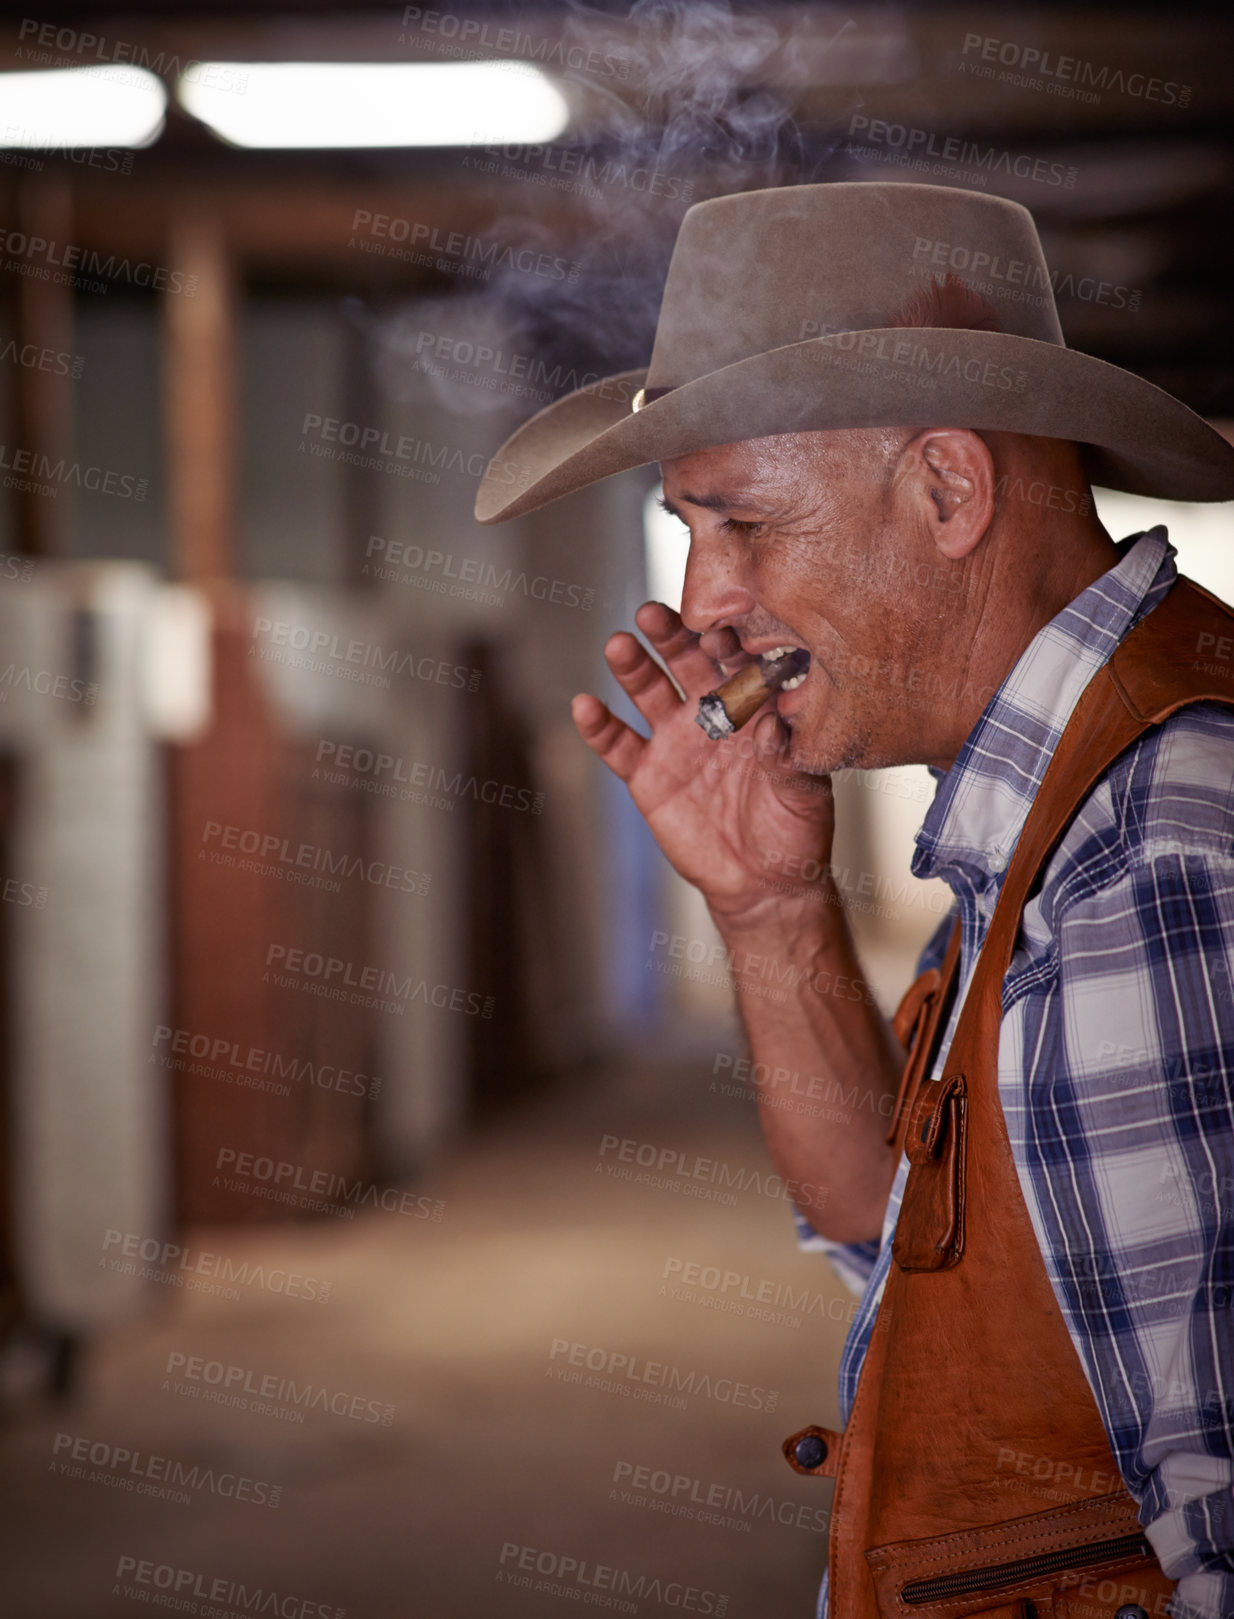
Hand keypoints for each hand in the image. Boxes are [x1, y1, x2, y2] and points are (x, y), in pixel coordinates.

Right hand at [572, 601, 837, 930]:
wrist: (761, 882)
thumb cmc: (795, 832)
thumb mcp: (805, 797)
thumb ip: (788, 760)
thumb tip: (776, 727)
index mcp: (754, 707)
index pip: (738, 661)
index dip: (726, 640)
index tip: (718, 624)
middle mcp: (711, 712)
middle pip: (685, 660)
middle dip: (670, 634)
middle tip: (653, 613)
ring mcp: (675, 739)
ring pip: (648, 691)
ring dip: (632, 666)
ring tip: (618, 645)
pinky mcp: (646, 773)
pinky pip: (618, 745)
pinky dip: (599, 727)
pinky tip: (584, 707)